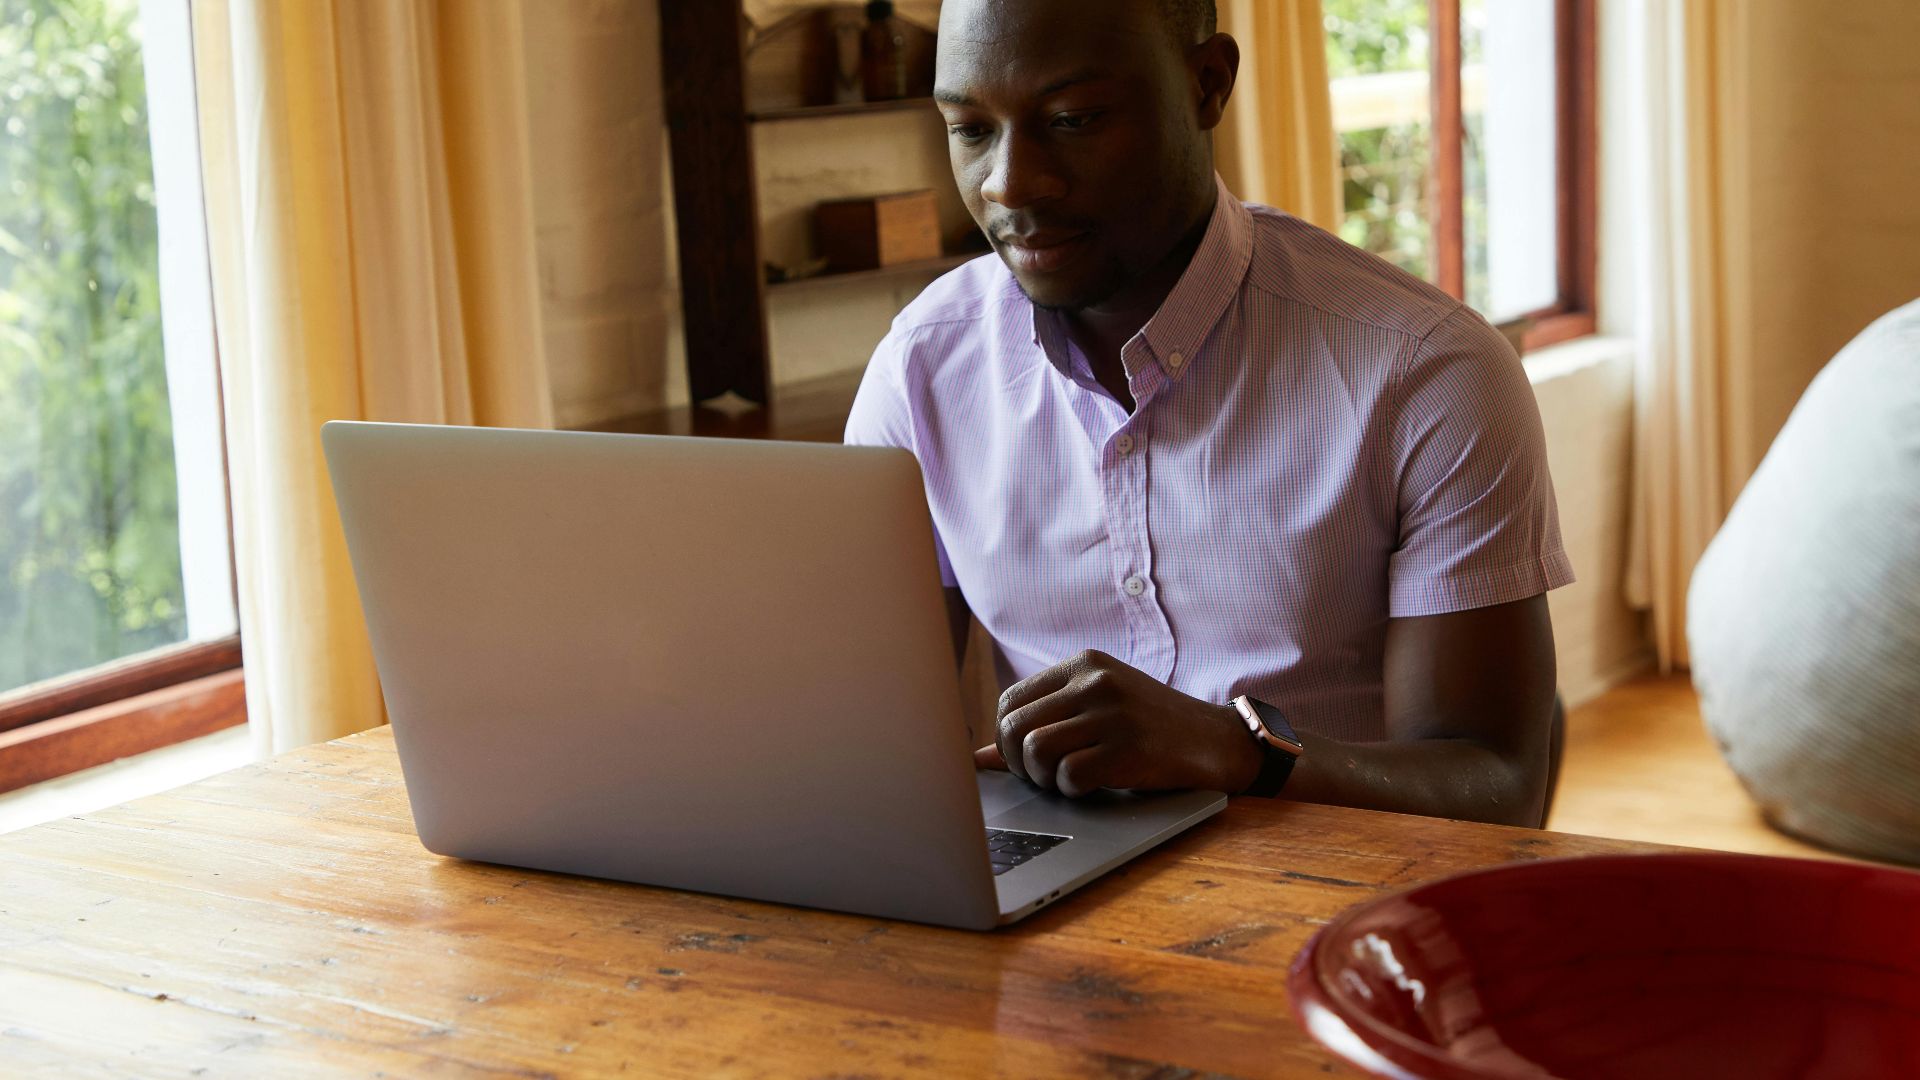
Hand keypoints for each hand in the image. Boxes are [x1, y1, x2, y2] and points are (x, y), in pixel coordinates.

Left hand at [973, 650, 1261, 796]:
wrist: (1219, 742)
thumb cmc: (1151, 729)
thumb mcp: (1098, 711)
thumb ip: (1044, 725)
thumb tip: (978, 759)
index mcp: (1083, 664)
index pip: (1010, 701)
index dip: (1007, 739)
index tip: (1026, 759)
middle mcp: (1095, 681)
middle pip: (1015, 726)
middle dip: (1018, 762)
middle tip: (1043, 777)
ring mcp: (1114, 713)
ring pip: (1035, 750)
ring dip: (1042, 778)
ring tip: (1065, 781)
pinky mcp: (1130, 748)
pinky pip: (1070, 775)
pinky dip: (1072, 790)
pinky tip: (1092, 787)